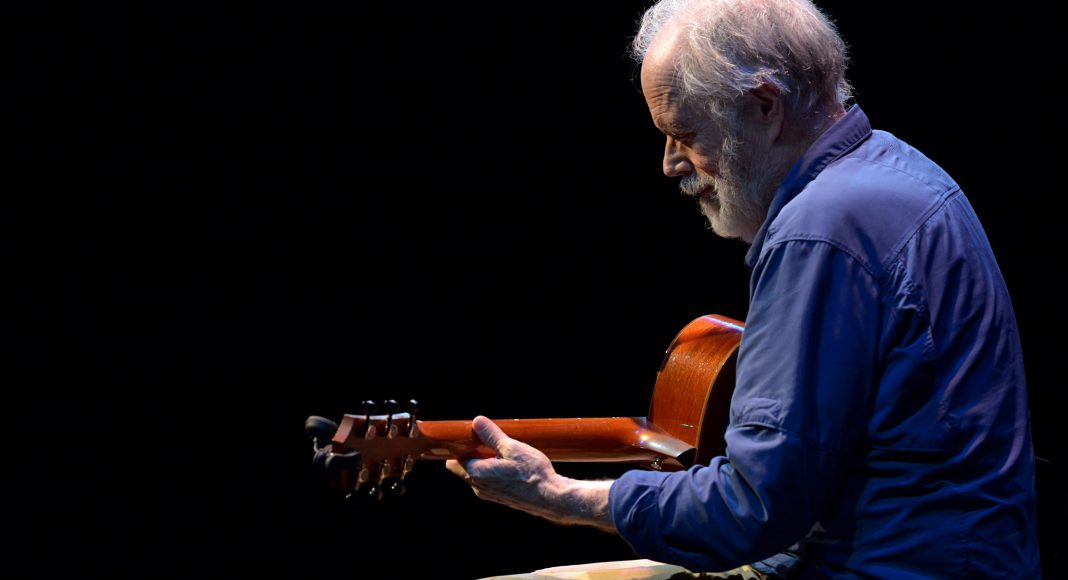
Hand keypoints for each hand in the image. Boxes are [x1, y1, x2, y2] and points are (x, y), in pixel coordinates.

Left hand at [445, 416, 615, 530]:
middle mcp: (479, 487)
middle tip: (488, 442)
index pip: (453, 461)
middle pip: (464, 468)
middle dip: (472, 455)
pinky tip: (511, 465)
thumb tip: (477, 422)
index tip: (470, 438)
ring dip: (485, 464)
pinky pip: (490, 482)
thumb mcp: (511, 447)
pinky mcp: (502, 498)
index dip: (459, 448)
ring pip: (478, 476)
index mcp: (476, 474)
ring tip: (503, 452)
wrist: (551, 497)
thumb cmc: (531, 473)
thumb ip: (491, 435)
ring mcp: (490, 495)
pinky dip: (494, 473)